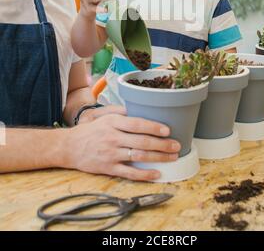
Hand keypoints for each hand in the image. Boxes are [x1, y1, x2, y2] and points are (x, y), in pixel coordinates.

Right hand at [65, 106, 180, 180]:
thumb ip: (120, 112)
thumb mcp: (103, 116)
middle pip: (142, 141)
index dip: (154, 127)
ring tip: (172, 157)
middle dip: (162, 144)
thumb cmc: (89, 130)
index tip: (167, 130)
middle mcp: (113, 137)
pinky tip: (156, 173)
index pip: (137, 124)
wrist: (69, 147)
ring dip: (158, 157)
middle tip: (176, 145)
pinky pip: (129, 172)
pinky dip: (144, 174)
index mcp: (113, 122)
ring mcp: (111, 153)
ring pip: (139, 156)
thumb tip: (139, 108)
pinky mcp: (108, 167)